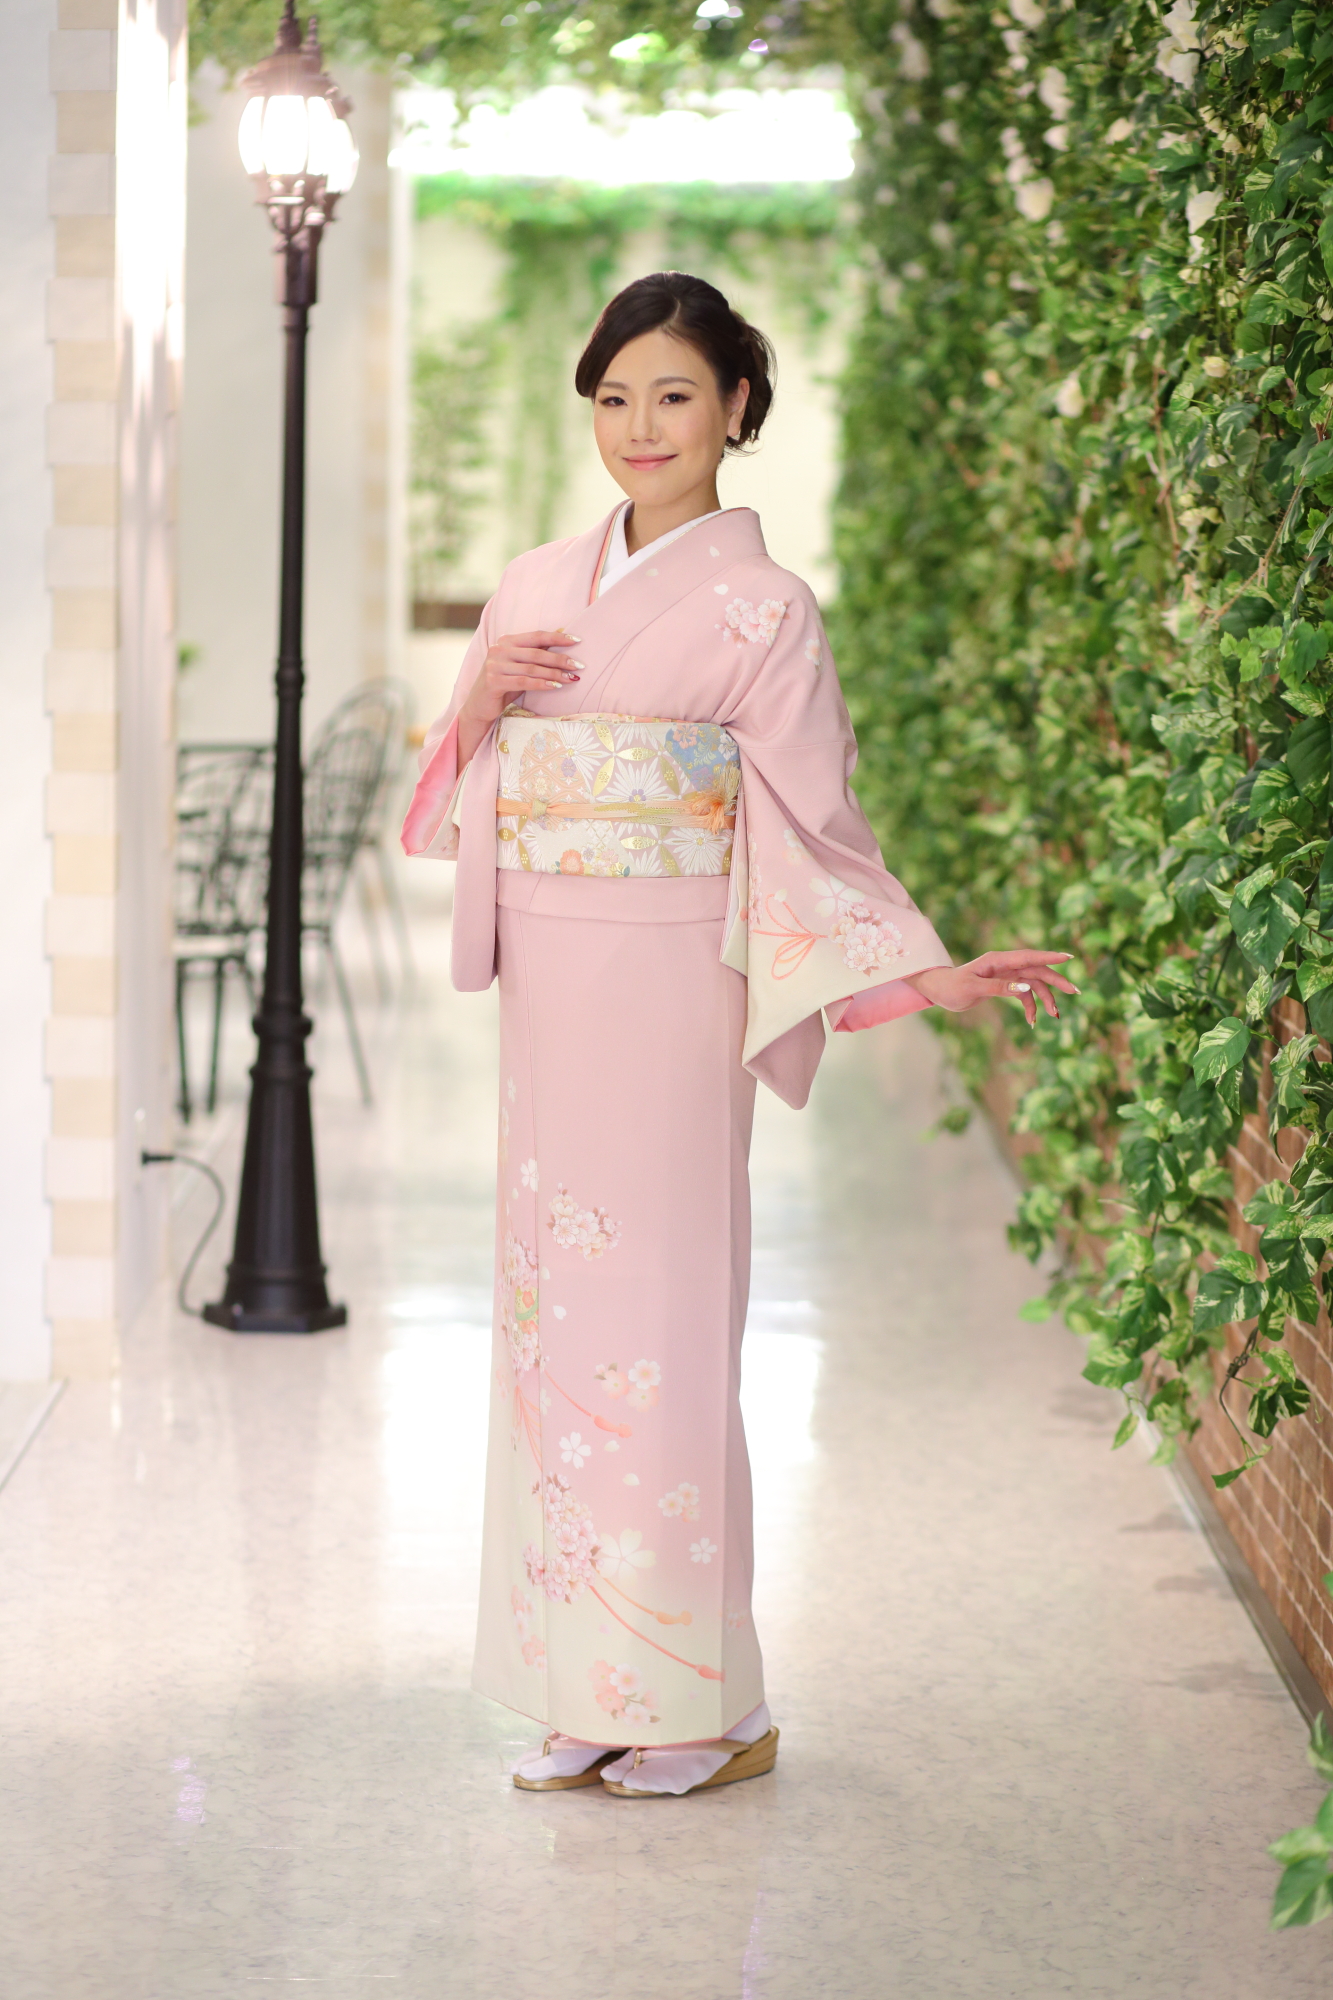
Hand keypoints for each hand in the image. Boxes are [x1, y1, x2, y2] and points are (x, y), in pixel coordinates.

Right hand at [457, 630, 581, 766]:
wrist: (479, 706)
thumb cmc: (504, 685)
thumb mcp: (521, 666)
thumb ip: (536, 653)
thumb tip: (563, 636)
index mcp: (506, 641)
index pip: (536, 636)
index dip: (557, 637)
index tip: (578, 641)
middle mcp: (498, 649)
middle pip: (536, 652)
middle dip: (560, 659)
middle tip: (579, 665)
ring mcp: (494, 665)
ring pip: (531, 668)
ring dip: (554, 673)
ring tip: (571, 678)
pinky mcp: (493, 681)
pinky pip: (523, 682)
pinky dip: (541, 684)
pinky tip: (555, 687)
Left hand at [906, 950, 1078, 1027]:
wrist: (940, 991)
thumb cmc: (952, 987)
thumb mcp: (973, 988)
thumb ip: (999, 987)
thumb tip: (1025, 987)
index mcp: (998, 960)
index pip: (1028, 957)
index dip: (1049, 957)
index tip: (1069, 957)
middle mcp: (1005, 965)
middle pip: (1037, 970)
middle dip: (1057, 981)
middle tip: (1075, 991)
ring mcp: (1007, 975)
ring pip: (1034, 984)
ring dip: (1045, 998)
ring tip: (1055, 1015)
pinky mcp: (1005, 986)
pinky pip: (1024, 995)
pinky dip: (1030, 1007)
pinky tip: (1033, 1022)